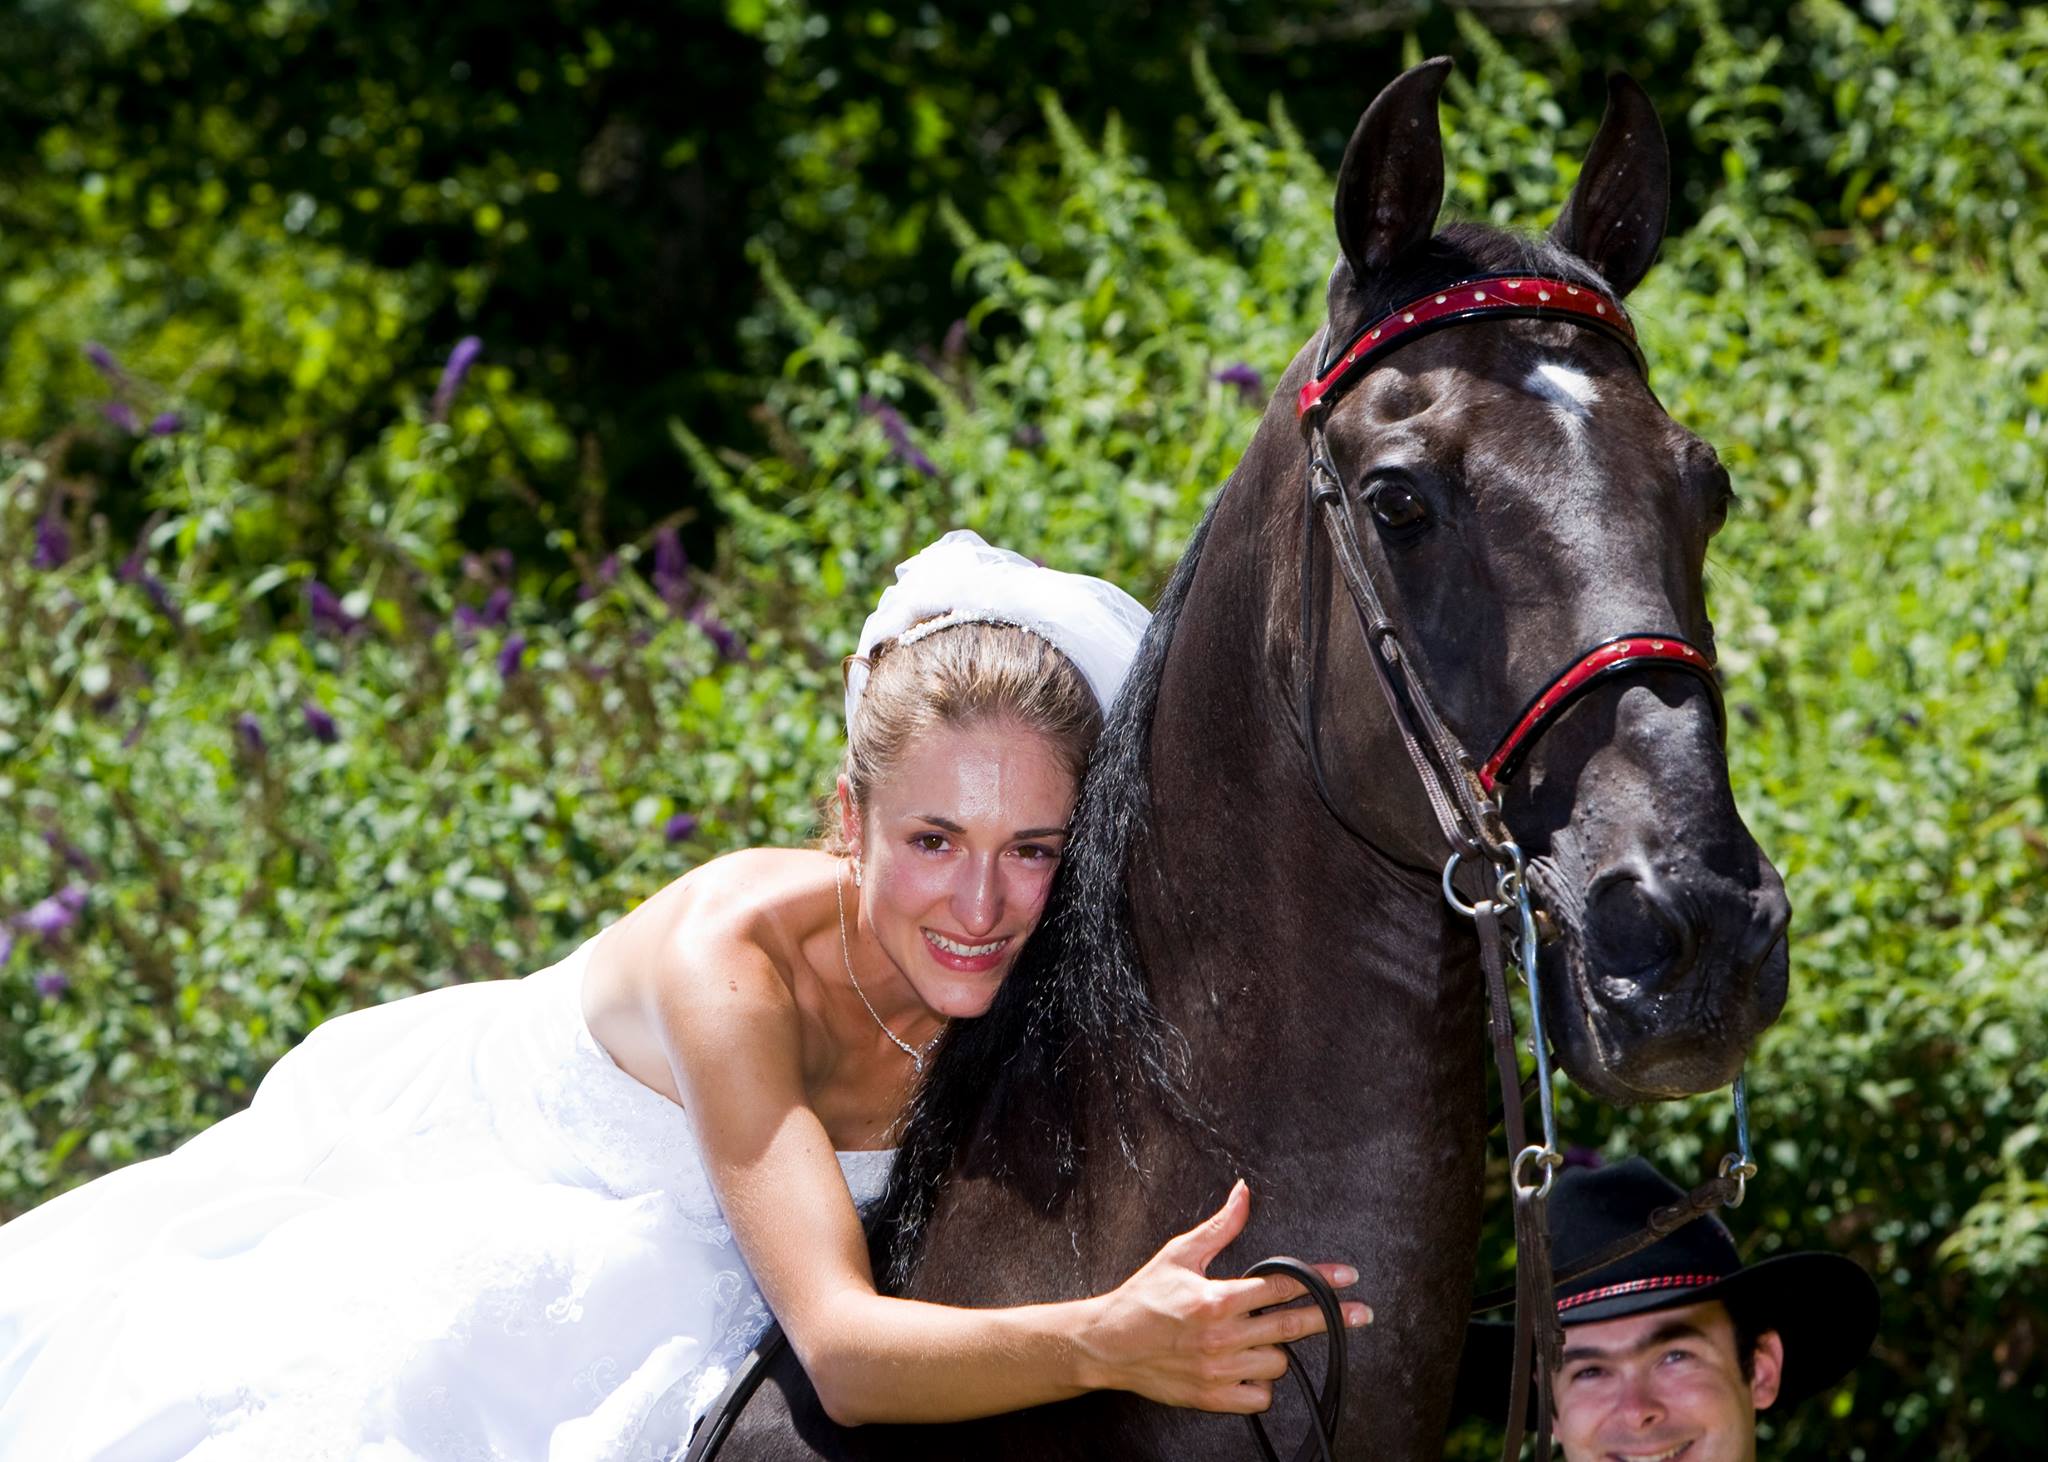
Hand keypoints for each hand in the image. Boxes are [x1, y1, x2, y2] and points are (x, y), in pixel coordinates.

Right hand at [1078, 1179, 1372, 1413]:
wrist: (1108, 1344)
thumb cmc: (1144, 1296)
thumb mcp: (1180, 1254)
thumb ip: (1220, 1226)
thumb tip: (1244, 1192)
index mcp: (1217, 1299)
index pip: (1282, 1286)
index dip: (1320, 1279)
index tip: (1348, 1277)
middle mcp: (1222, 1337)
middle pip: (1293, 1327)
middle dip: (1332, 1318)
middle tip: (1362, 1313)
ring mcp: (1219, 1371)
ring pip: (1278, 1363)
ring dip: (1277, 1348)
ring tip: (1259, 1336)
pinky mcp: (1212, 1398)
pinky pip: (1260, 1396)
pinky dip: (1261, 1384)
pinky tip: (1250, 1366)